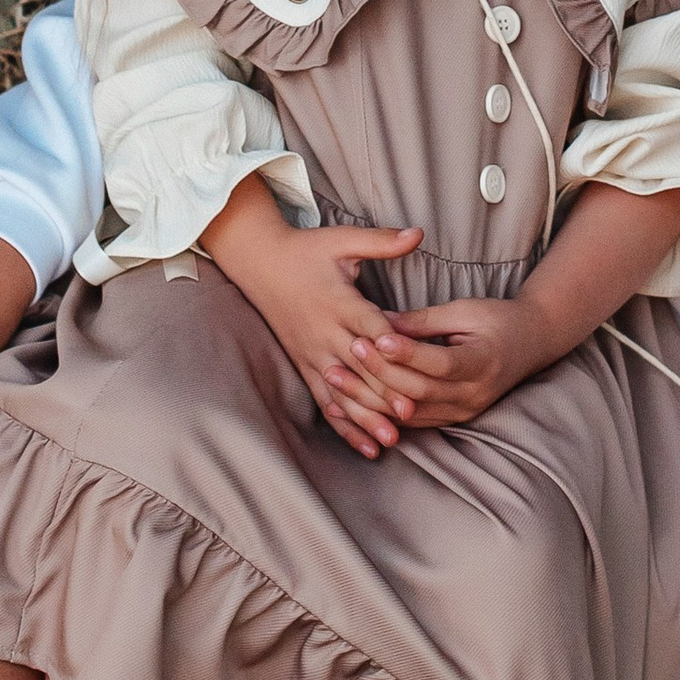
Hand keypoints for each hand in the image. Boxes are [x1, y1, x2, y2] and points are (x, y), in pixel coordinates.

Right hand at [199, 178, 425, 458]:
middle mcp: (324, 333)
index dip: (389, 349)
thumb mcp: (343, 240)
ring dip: (365, 417)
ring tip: (390, 440)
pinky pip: (325, 401)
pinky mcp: (305, 366)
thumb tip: (419, 233)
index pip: (368, 329)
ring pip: (342, 393)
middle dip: (382, 392)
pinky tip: (365, 447)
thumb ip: (382, 241)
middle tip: (410, 413)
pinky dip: (345, 425)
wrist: (260, 263)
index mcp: (338, 302)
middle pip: (358, 368)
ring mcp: (313, 354)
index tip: (413, 367)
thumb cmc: (307, 250)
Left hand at [345, 291, 550, 430]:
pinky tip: (349, 402)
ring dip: (369, 397)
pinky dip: (379, 412)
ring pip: (409, 412)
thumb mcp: (464, 310)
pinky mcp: (452, 418)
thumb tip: (379, 321)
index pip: (438, 363)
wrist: (530, 344)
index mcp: (483, 363)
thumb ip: (423, 320)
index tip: (374, 336)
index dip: (405, 352)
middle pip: (419, 391)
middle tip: (348, 349)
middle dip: (380, 372)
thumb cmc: (497, 319)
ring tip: (335, 377)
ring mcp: (463, 411)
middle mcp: (473, 395)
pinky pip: (410, 421)